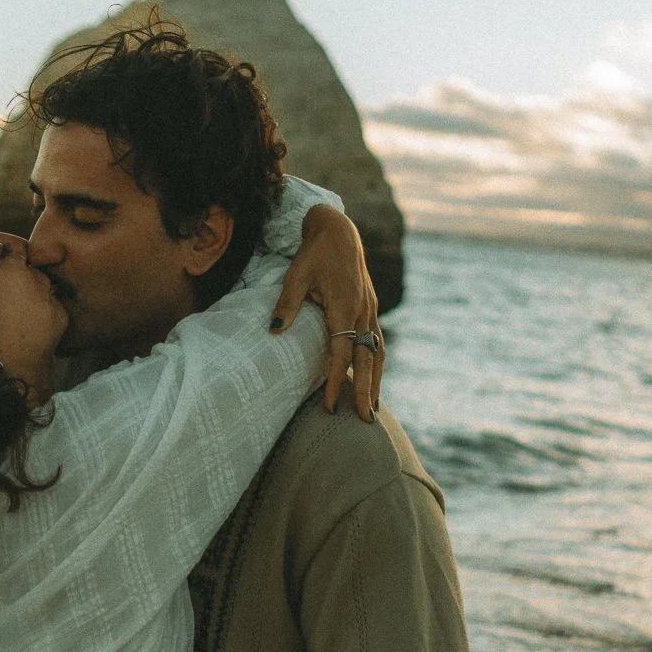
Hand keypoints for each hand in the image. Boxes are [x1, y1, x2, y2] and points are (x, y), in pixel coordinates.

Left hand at [272, 205, 381, 420]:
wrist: (338, 231)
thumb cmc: (314, 254)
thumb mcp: (296, 275)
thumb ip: (287, 304)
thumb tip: (274, 330)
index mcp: (343, 307)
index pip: (342, 353)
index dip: (337, 380)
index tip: (331, 406)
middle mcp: (361, 312)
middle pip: (368, 359)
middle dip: (367, 391)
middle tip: (365, 420)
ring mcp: (369, 310)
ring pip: (377, 352)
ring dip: (377, 380)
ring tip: (373, 407)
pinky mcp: (370, 307)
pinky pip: (377, 340)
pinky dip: (376, 362)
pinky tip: (374, 378)